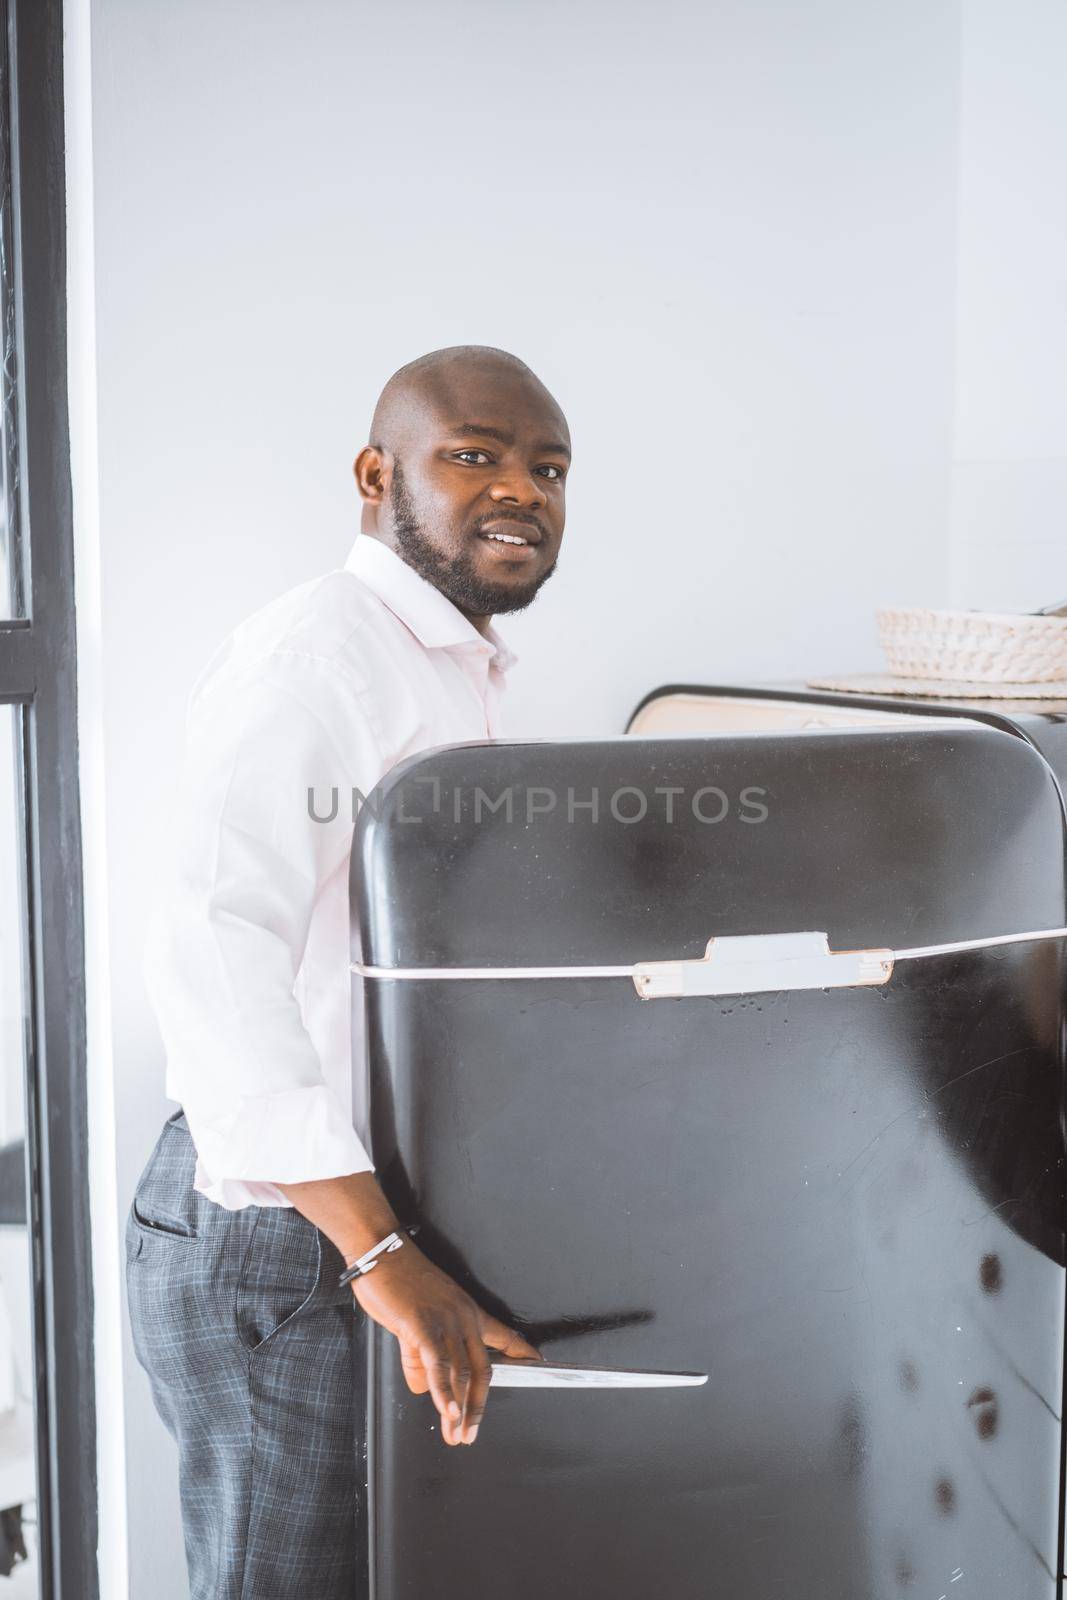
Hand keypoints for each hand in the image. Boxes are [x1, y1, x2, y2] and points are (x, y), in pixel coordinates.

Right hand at [351, 1243, 541, 1445]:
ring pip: (461, 1373)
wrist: (383, 1254)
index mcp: (468, 1311)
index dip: (521, 1351)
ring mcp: (446, 1321)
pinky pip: (438, 1364)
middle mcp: (463, 1318)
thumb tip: (423, 1388)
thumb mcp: (419, 1318)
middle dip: (478, 1406)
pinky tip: (446, 1409)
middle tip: (471, 1433)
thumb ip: (421, 1356)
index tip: (538, 1362)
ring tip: (456, 1432)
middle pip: (482, 1370)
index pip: (503, 1334)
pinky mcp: (424, 1326)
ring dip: (459, 1409)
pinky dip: (442, 1391)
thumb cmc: (399, 1281)